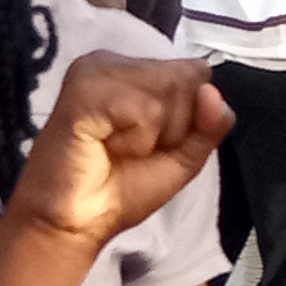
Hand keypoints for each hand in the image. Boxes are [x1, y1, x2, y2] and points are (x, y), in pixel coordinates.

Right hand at [9, 52, 230, 249]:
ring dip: (152, 136)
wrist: (73, 224)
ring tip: (116, 149)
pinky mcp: (84, 89)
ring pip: (169, 90)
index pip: (195, 72)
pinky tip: (104, 148)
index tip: (151, 144)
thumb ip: (210, 125)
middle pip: (186, 79)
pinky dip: (135, 141)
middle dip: (172, 127)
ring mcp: (96, 71)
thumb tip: (213, 91)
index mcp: (134, 70)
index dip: (187, 117)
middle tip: (131, 150)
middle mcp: (114, 61)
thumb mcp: (183, 157)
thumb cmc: (119, 190)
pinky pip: (144, 110)